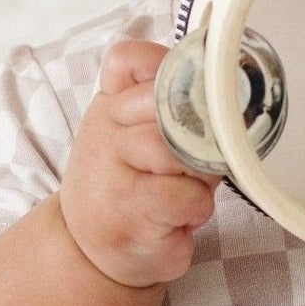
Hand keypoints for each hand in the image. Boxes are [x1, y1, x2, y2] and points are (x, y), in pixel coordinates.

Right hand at [59, 40, 221, 288]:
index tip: (189, 97)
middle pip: (170, 107)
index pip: (131, 59)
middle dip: (198, 135)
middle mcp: (106, 130)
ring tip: (184, 191)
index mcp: (110, 105)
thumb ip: (160, 100)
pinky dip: (197, 209)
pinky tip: (178, 217)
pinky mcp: (132, 211)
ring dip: (199, 177)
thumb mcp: (131, 131)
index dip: (169, 71)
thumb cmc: (124, 182)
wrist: (85, 246)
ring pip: (182, 153)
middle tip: (195, 159)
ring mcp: (114, 171)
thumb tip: (218, 89)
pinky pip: (189, 197)